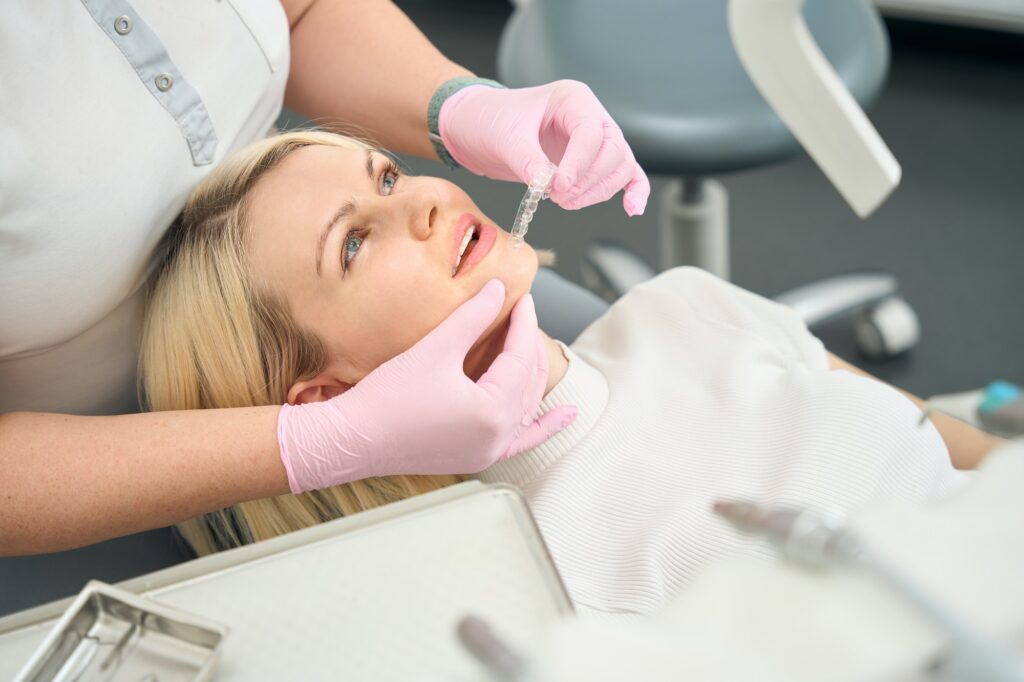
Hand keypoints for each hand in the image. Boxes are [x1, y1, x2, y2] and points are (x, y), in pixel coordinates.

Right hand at [277, 280, 576, 492]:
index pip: (519, 358)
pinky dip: (544, 427)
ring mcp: (489, 451)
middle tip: (521, 314)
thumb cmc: (387, 398)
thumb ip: (472, 318)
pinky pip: (521, 441)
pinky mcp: (475, 457)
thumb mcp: (435, 350)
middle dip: (526, 345)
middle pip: (527, 382)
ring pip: (526, 407)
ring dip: (533, 378)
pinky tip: (565, 416)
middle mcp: (499, 436)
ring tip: (538, 349)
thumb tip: (497, 289)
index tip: (521, 298)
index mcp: (494, 412)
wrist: (351, 440)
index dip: (523, 324)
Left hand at [439, 79, 649, 215]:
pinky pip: (624, 174)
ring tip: (565, 202)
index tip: (560, 187)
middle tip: (559, 197)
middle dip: (589, 180)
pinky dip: (632, 191)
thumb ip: (530, 162)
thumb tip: (551, 185)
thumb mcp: (506, 139)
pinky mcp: (591, 162)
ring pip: (620, 166)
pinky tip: (632, 209)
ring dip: (598, 191)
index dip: (579, 164)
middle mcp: (590, 116)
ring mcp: (594, 140)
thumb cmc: (491, 121)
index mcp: (572, 99)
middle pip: (613, 151)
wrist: (478, 128)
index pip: (592, 133)